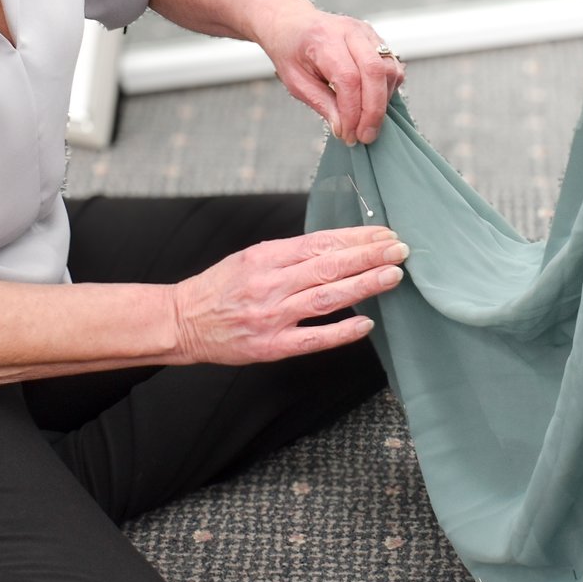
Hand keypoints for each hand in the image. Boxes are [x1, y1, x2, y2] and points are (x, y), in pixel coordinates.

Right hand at [170, 227, 406, 363]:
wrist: (182, 321)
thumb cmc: (220, 287)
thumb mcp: (251, 257)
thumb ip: (290, 253)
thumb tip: (337, 246)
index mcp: (266, 257)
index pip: (321, 243)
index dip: (356, 238)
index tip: (384, 235)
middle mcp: (271, 284)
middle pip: (329, 266)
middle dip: (369, 256)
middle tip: (400, 250)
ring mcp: (272, 316)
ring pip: (326, 298)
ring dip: (364, 285)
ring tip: (392, 276)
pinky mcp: (271, 346)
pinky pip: (312, 338)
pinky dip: (341, 332)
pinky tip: (366, 324)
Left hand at [261, 4, 407, 143]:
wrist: (292, 24)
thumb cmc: (291, 52)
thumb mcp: (296, 82)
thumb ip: (322, 103)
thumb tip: (343, 128)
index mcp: (324, 39)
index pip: (348, 78)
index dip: (352, 111)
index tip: (347, 134)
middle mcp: (350, 31)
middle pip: (375, 72)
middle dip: (374, 110)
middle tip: (365, 136)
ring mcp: (367, 33)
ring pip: (389, 70)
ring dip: (382, 102)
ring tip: (365, 122)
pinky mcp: (376, 39)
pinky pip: (392, 67)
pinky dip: (386, 90)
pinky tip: (371, 104)